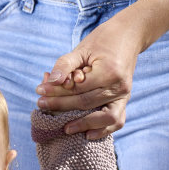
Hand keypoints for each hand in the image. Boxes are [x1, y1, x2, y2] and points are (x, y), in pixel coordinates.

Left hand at [35, 11, 142, 138]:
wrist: (128, 35)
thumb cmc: (102, 41)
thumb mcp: (82, 49)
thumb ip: (65, 65)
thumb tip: (50, 81)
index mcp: (109, 71)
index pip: (78, 89)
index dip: (57, 92)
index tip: (39, 92)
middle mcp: (120, 86)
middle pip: (87, 104)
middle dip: (62, 106)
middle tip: (42, 106)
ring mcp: (125, 95)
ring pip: (105, 118)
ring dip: (84, 124)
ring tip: (65, 128)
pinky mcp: (125, 101)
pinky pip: (117, 121)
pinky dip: (103, 130)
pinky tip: (87, 134)